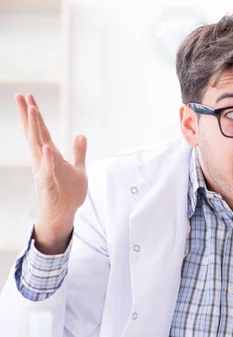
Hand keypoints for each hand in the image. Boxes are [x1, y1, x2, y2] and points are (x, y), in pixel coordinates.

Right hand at [16, 94, 87, 253]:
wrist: (64, 215)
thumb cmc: (68, 193)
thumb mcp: (78, 169)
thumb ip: (79, 152)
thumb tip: (81, 134)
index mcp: (50, 156)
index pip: (41, 131)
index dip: (35, 115)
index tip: (28, 97)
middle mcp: (43, 161)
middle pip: (34, 134)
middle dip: (29, 116)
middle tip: (22, 96)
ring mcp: (43, 171)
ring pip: (37, 147)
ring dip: (35, 129)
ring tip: (32, 110)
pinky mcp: (48, 185)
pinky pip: (46, 171)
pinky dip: (47, 160)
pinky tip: (46, 148)